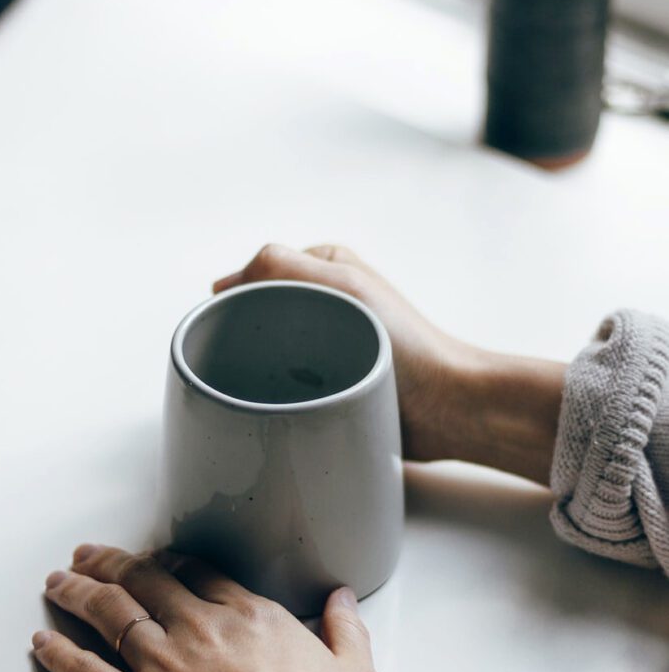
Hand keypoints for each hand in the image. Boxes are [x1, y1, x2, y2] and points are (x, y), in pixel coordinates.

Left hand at [33, 544, 381, 671]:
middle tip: (86, 554)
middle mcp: (197, 631)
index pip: (196, 574)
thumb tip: (343, 600)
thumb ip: (346, 633)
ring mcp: (160, 666)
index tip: (151, 559)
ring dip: (76, 593)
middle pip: (142, 581)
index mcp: (249, 618)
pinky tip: (41, 642)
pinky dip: (58, 654)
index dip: (166, 562)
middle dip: (109, 563)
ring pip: (107, 614)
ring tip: (56, 581)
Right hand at [215, 244, 563, 486]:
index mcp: (325, 268)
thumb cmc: (406, 345)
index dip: (233, 299)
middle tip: (237, 363)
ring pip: (266, 350)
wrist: (447, 407)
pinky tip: (273, 404)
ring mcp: (326, 343)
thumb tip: (224, 285)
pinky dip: (273, 392)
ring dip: (256, 369)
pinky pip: (284, 383)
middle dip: (241, 336)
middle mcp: (324, 301)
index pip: (255, 274)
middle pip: (256, 314)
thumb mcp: (343, 285)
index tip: (224, 328)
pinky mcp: (329, 382)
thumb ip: (282, 265)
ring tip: (259, 386)